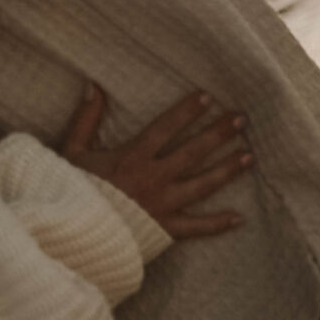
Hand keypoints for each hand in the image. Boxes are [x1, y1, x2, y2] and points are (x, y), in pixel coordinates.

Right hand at [62, 87, 250, 239]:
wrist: (71, 233)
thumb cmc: (70, 192)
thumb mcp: (71, 151)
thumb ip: (86, 119)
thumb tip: (93, 86)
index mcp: (132, 157)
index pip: (165, 128)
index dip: (186, 111)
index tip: (207, 98)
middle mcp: (153, 178)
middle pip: (192, 152)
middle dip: (218, 134)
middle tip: (241, 119)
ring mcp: (162, 205)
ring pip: (202, 185)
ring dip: (226, 169)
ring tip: (248, 156)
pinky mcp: (164, 230)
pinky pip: (196, 228)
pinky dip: (217, 224)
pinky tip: (239, 218)